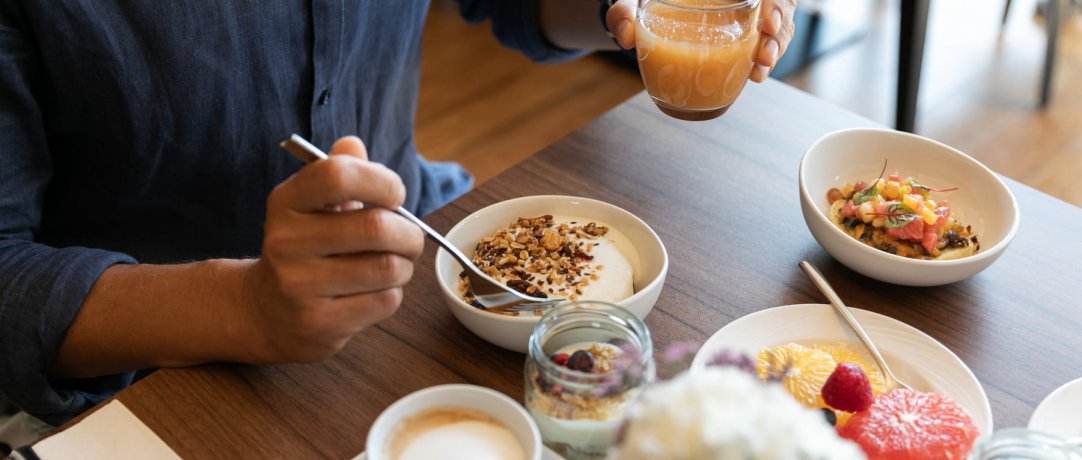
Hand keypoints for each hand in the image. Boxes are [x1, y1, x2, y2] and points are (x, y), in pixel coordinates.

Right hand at [244, 136, 423, 362]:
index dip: (381, 181)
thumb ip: (337, 171)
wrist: (265, 311)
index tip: (395, 194)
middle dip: (409, 233)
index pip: (338, 175)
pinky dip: (391, 294)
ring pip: (387, 268)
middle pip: (376, 227)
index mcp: (286, 202)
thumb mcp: (313, 205)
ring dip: (403, 267)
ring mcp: (299, 285)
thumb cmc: (305, 248)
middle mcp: (286, 242)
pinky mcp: (318, 323)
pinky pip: (383, 301)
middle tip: (410, 239)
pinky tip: (372, 292)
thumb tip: (353, 144)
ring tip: (392, 266)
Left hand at [606, 0, 796, 82]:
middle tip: (764, 55)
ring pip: (778, 26)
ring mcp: (744, 14)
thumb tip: (625, 36)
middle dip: (779, 32)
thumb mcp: (630, 4)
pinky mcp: (743, 35)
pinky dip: (763, 61)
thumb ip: (623, 13)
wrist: (645, 12)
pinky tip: (754, 76)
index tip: (767, 20)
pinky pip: (764, 44)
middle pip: (779, 5)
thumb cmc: (642, 2)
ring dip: (775, 49)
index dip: (776, 3)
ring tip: (759, 71)